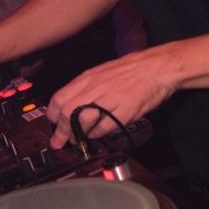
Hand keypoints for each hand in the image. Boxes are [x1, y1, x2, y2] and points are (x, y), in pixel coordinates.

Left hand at [46, 46, 177, 148]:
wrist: (156, 67)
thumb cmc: (130, 70)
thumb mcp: (102, 72)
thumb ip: (86, 87)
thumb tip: (70, 104)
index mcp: (88, 78)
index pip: (60, 97)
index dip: (52, 115)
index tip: (52, 124)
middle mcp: (96, 88)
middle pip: (68, 112)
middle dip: (61, 130)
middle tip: (60, 140)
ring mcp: (110, 100)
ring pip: (83, 120)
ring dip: (78, 134)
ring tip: (78, 140)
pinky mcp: (124, 111)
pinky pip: (104, 127)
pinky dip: (97, 134)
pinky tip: (97, 135)